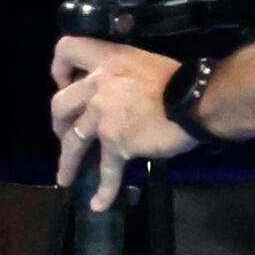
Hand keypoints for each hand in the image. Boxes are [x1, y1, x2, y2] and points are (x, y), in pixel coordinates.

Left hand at [48, 37, 190, 208]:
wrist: (196, 100)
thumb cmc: (178, 80)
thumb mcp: (144, 63)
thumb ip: (122, 75)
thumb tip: (117, 92)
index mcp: (107, 60)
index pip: (67, 50)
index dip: (59, 68)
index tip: (66, 82)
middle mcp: (98, 86)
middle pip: (59, 104)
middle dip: (58, 123)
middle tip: (65, 134)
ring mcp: (103, 115)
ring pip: (73, 141)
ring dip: (67, 162)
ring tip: (65, 178)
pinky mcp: (116, 142)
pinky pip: (106, 170)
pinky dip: (103, 190)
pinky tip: (98, 204)